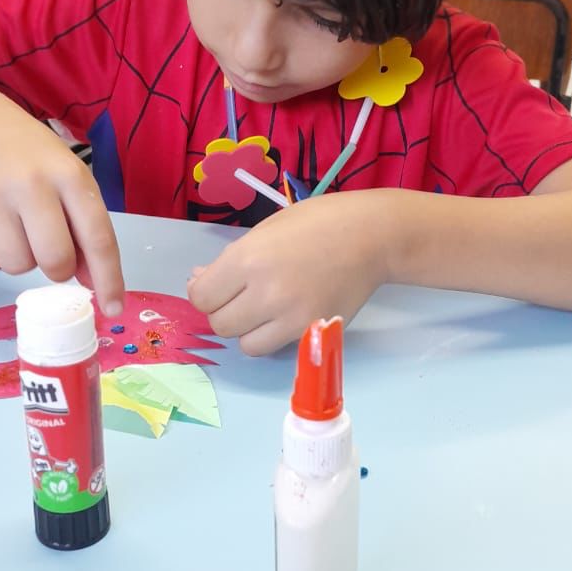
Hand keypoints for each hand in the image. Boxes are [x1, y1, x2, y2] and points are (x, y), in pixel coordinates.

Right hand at [0, 110, 124, 314]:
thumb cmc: (38, 161)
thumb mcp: (72, 183)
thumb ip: (86, 230)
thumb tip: (92, 283)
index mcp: (70, 176)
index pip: (97, 238)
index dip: (108, 279)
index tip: (114, 308)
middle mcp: (31, 184)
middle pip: (54, 260)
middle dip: (59, 269)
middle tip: (53, 251)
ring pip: (17, 267)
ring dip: (25, 260)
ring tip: (21, 231)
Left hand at [187, 192, 389, 355]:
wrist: (372, 237)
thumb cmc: (318, 223)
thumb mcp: (265, 231)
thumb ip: (231, 260)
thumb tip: (199, 281)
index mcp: (248, 259)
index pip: (202, 296)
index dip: (205, 292)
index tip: (217, 285)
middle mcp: (265, 292)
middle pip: (220, 324)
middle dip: (225, 311)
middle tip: (242, 295)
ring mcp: (290, 317)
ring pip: (245, 344)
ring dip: (248, 330)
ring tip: (265, 310)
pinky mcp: (312, 332)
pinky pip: (276, 348)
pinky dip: (274, 337)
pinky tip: (285, 316)